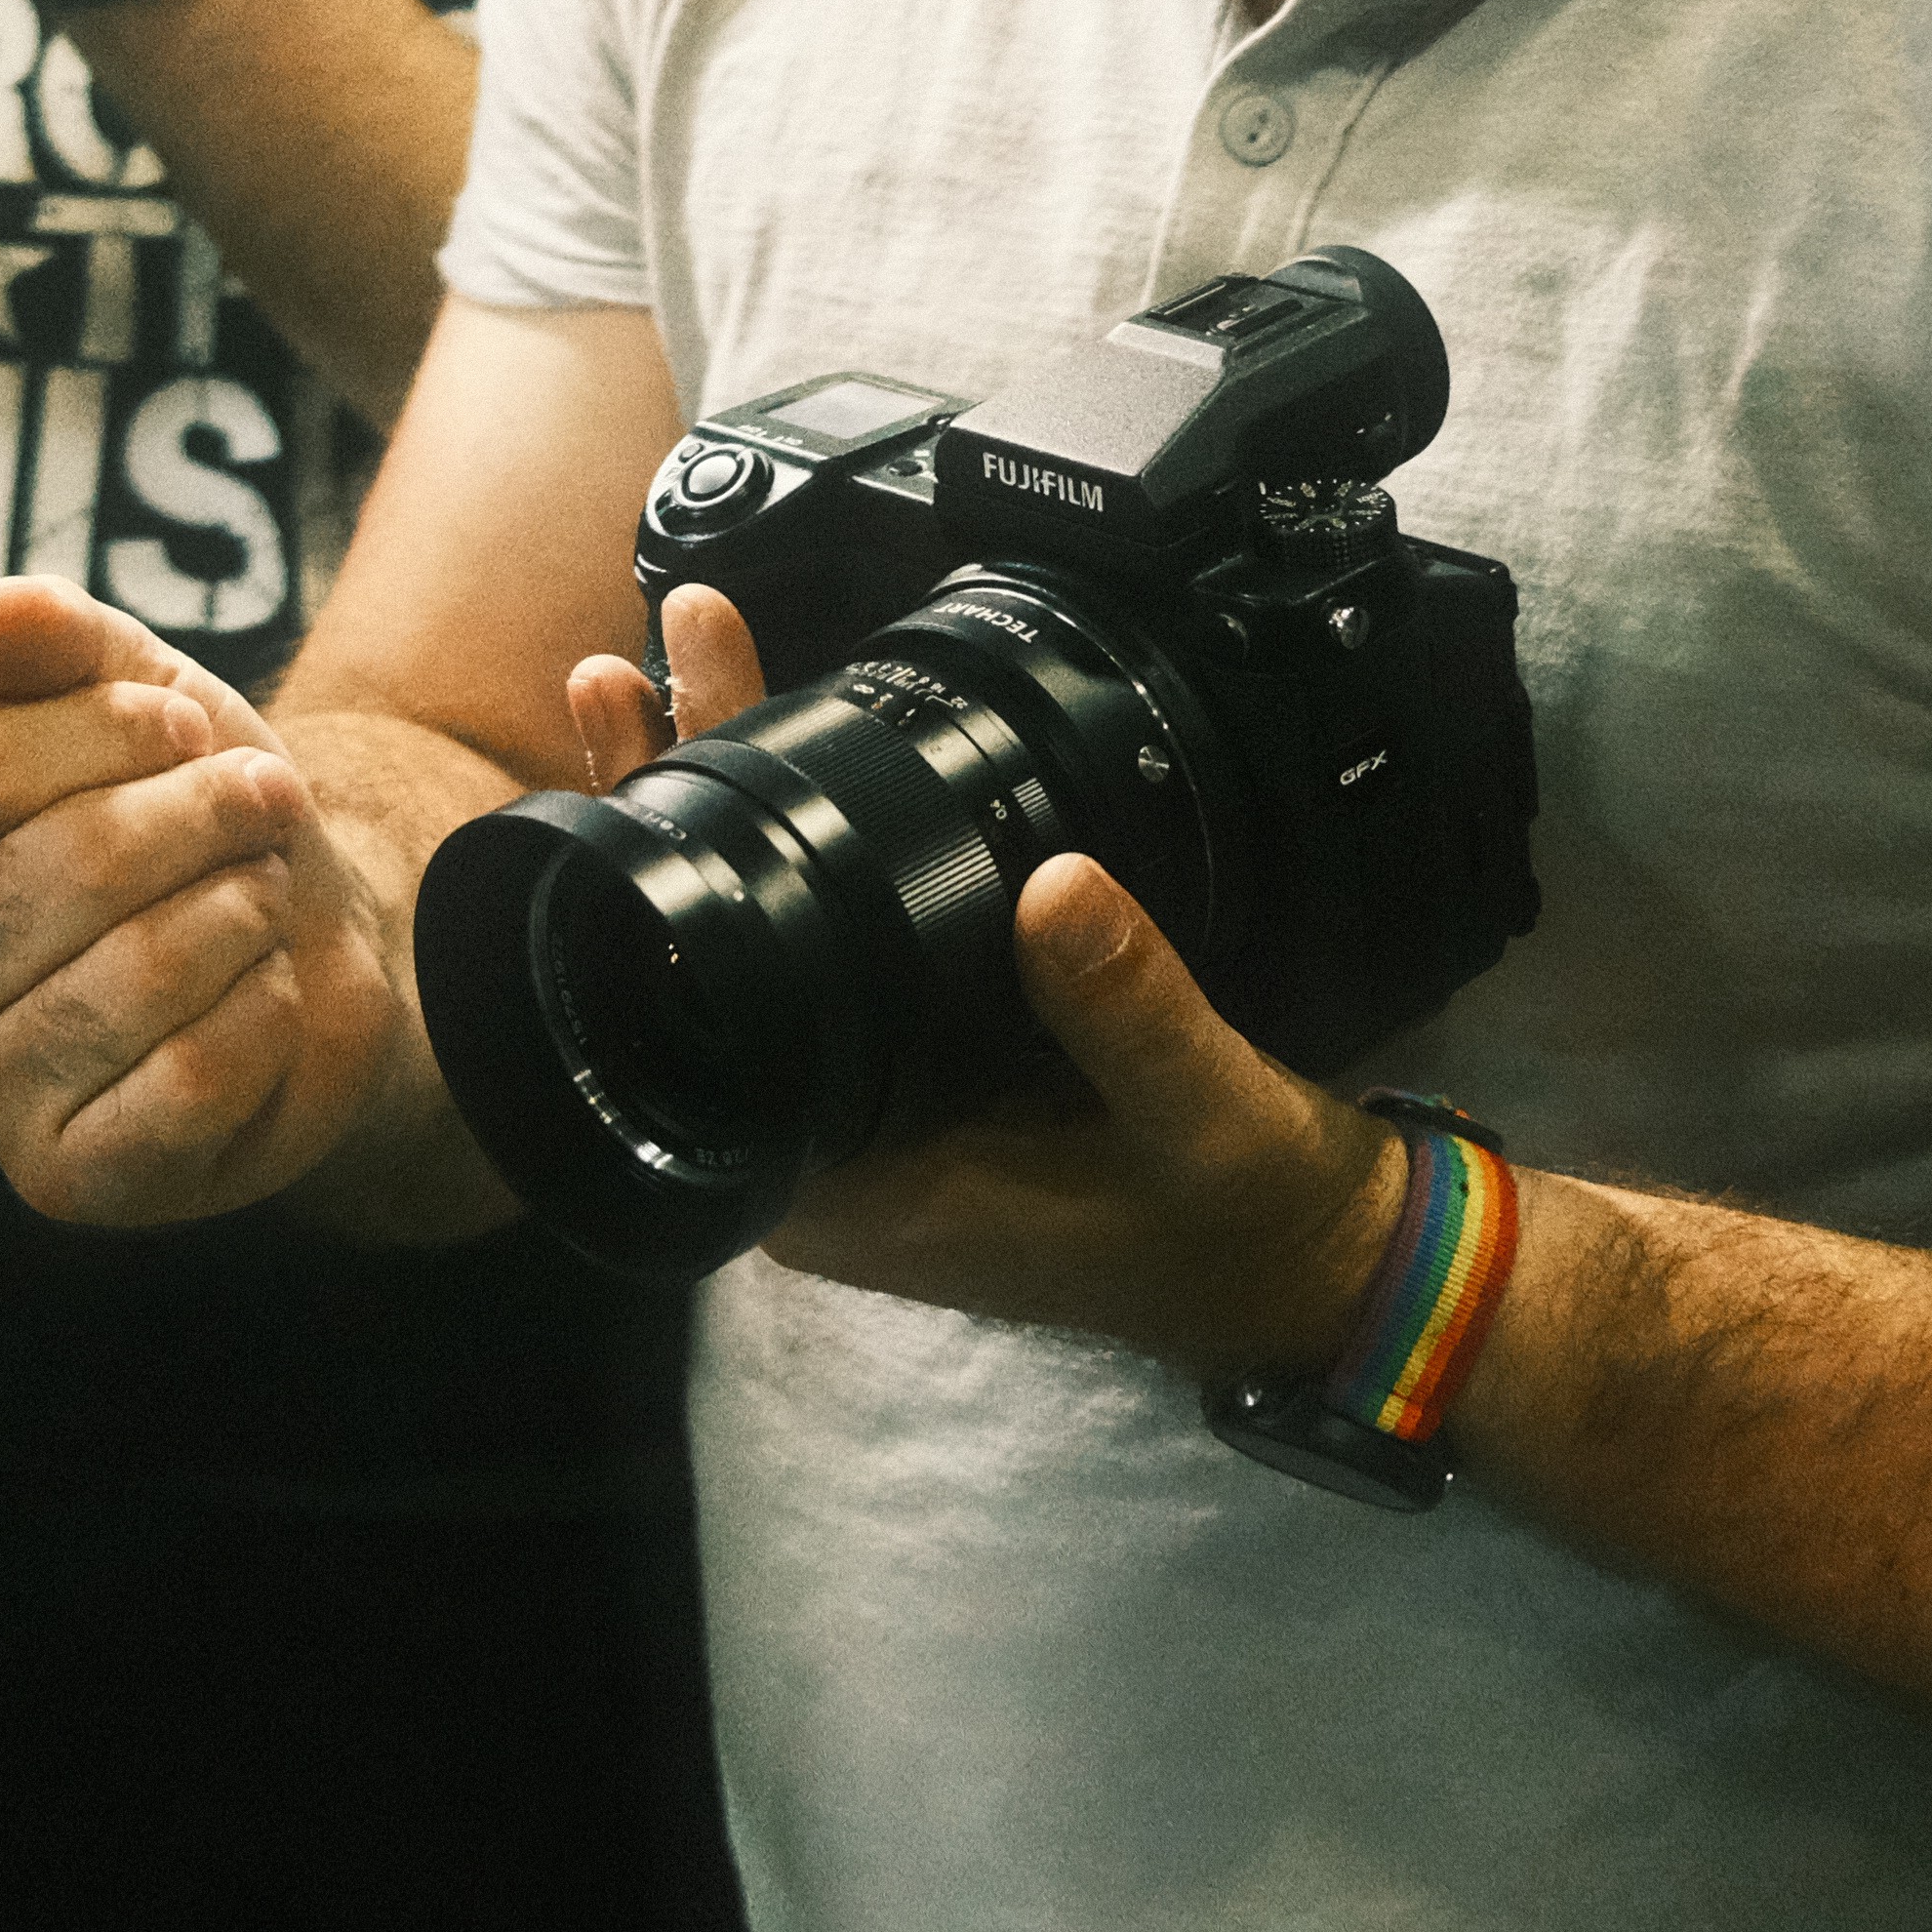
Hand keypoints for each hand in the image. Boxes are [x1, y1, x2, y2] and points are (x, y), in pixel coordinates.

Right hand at [0, 578, 412, 1227]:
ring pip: (140, 973)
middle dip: (203, 819)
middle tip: (262, 806)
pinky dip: (264, 1013)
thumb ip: (59, 643)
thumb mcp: (136, 696)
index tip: (187, 726)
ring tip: (260, 897)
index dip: (101, 732)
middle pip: (71, 865)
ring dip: (242, 912)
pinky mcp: (67, 1178)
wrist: (299, 946)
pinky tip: (268, 994)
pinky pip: (190, 1081)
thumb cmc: (185, 813)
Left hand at [571, 584, 1406, 1369]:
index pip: (700, 1034)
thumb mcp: (1208, 1117)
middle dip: (665, 817)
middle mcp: (829, 1163)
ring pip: (754, 961)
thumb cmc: (1247, 1222)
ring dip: (725, 816)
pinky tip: (792, 754)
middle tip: (623, 673)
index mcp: (853, 1195)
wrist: (1308, 1264)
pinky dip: (805, 853)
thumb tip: (1057, 890)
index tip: (645, 757)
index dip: (659, 896)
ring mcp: (865, 1118)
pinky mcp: (915, 1079)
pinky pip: (828, 959)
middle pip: (698, 979)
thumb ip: (1134, 1017)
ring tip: (678, 667)